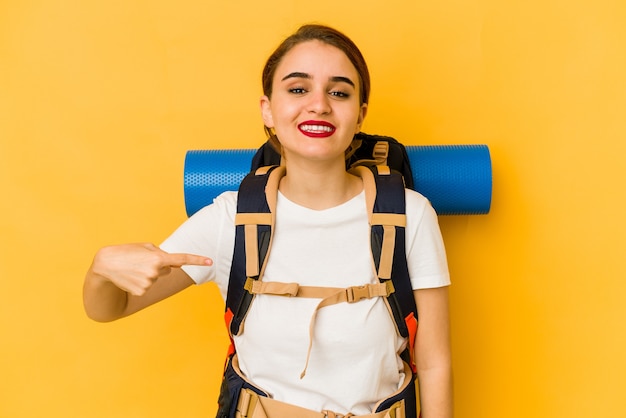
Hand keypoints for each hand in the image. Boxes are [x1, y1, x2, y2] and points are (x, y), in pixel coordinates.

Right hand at [91, 243, 211, 295]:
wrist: (105, 265)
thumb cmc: (126, 252)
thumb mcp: (144, 247)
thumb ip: (161, 253)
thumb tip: (174, 264)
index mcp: (158, 256)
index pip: (182, 258)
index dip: (197, 260)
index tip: (210, 261)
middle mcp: (156, 270)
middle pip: (167, 269)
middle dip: (158, 265)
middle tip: (140, 261)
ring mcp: (149, 282)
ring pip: (157, 278)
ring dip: (148, 273)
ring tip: (133, 268)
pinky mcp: (142, 291)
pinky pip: (148, 286)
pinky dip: (140, 282)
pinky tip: (130, 278)